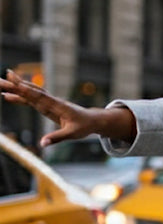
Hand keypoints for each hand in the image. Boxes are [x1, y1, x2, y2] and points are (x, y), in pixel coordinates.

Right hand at [0, 69, 133, 146]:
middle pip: (31, 92)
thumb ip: (57, 138)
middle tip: (1, 79)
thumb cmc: (83, 127)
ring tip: (0, 83)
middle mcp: (51, 101)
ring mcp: (48, 102)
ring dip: (16, 88)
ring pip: (30, 94)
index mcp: (57, 106)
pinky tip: (8, 97)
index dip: (28, 91)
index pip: (40, 97)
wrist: (91, 120)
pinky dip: (20, 97)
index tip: (16, 84)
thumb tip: (42, 143)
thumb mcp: (72, 134)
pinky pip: (31, 100)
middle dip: (16, 86)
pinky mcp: (47, 106)